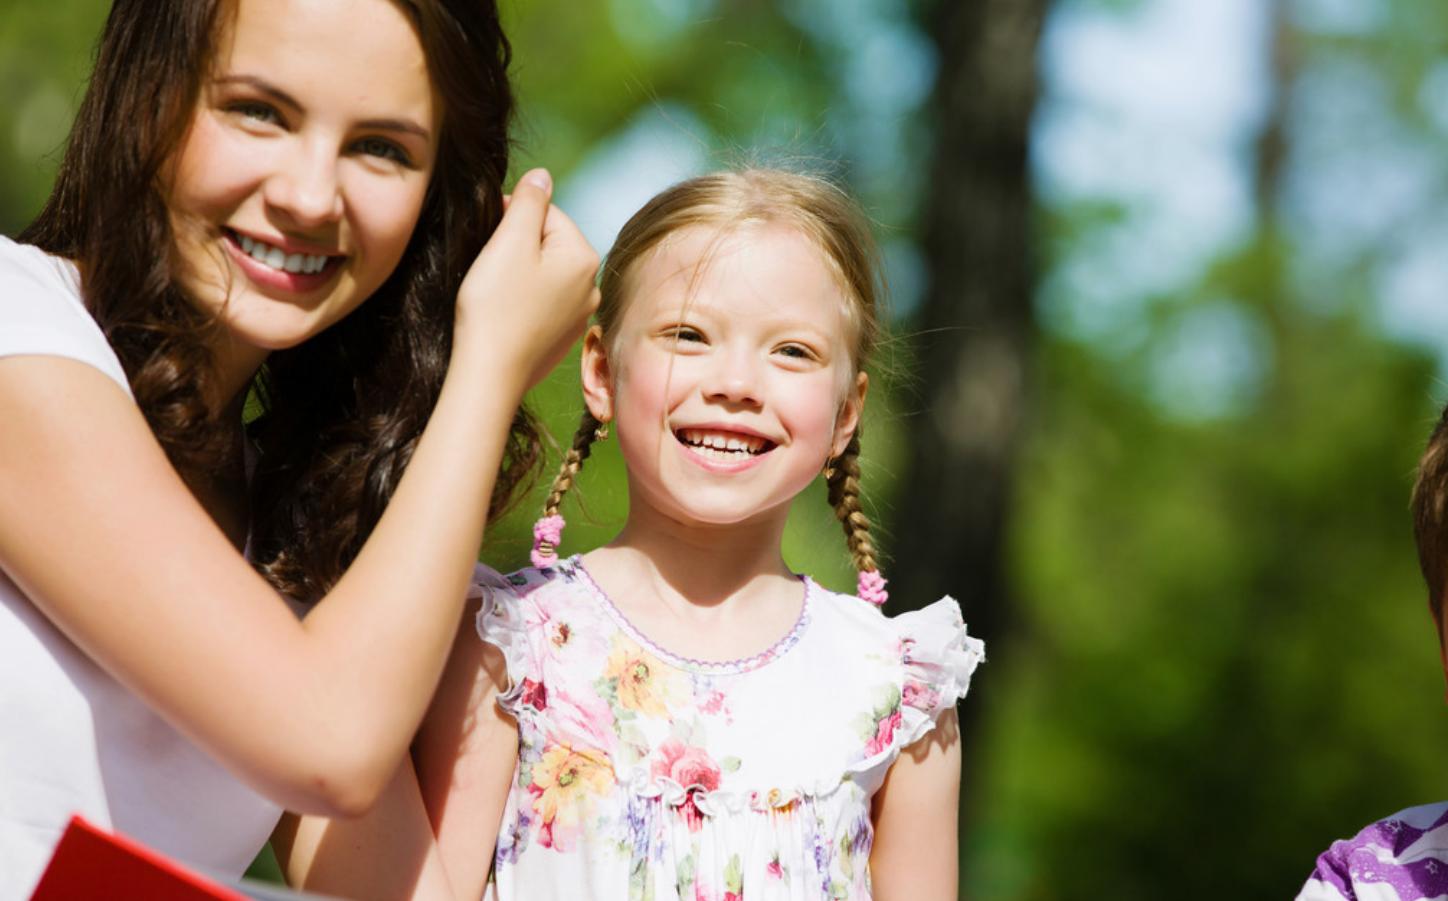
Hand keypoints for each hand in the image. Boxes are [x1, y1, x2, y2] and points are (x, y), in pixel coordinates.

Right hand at [454, 168, 600, 393]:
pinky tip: (504, 314)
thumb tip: (542, 176)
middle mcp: (592, 286)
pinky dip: (523, 301)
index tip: (489, 237)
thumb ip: (529, 202)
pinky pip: (542, 303)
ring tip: (495, 291)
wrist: (490, 373)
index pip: (548, 213)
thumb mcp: (511, 241)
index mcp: (584, 257)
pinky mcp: (561, 337)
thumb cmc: (495, 305)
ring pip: (545, 274)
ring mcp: (579, 315)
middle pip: (549, 244)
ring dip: (520, 273)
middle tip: (490, 266)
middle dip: (519, 246)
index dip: (513, 217)